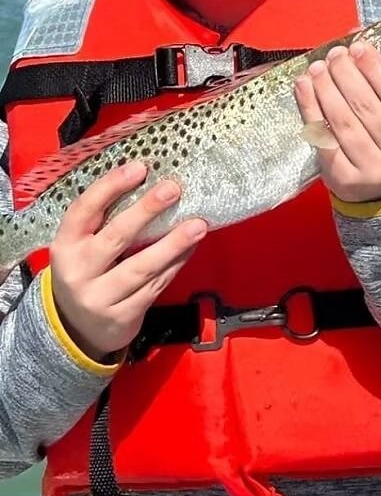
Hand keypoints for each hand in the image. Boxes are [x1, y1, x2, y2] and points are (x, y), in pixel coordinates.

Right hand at [50, 161, 206, 361]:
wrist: (78, 328)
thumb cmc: (89, 270)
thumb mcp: (84, 246)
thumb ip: (106, 220)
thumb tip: (152, 182)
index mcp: (65, 244)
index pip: (84, 210)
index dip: (110, 186)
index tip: (140, 167)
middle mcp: (78, 271)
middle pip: (116, 236)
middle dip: (146, 210)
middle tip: (173, 189)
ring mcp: (98, 297)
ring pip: (142, 267)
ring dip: (173, 244)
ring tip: (198, 224)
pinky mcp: (121, 317)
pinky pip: (155, 286)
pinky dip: (175, 264)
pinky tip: (191, 247)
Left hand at [294, 41, 380, 202]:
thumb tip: (356, 35)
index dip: (375, 67)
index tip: (358, 47)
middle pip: (367, 106)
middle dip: (345, 73)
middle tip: (334, 54)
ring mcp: (374, 170)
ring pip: (343, 121)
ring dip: (325, 88)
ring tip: (316, 68)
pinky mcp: (345, 179)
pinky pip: (323, 137)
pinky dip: (310, 108)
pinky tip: (303, 87)